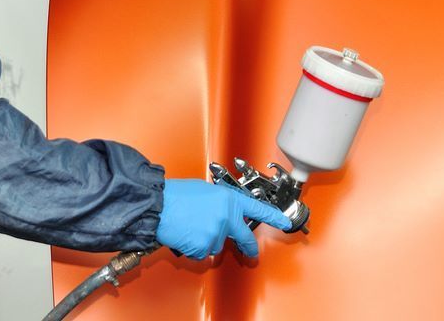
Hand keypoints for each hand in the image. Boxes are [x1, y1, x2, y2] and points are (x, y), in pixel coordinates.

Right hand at [155, 178, 291, 258]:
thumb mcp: (206, 191)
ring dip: (208, 240)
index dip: (273, 216)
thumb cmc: (177, 195)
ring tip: (192, 227)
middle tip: (251, 252)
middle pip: (244, 238)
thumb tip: (223, 212)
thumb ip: (221, 203)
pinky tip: (187, 235)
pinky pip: (204, 253)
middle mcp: (228, 217)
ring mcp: (218, 233)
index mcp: (229, 199)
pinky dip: (196, 248)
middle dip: (248, 247)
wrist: (159, 206)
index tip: (284, 222)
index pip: (257, 209)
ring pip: (218, 245)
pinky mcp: (206, 247)